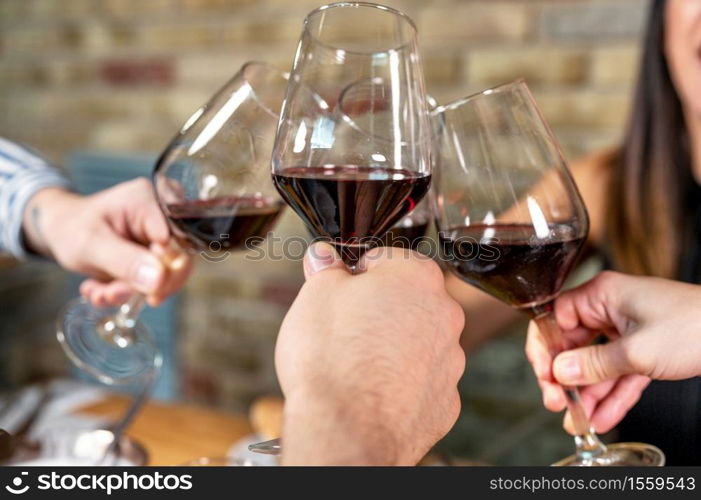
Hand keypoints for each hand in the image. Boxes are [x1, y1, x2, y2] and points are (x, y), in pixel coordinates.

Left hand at [22, 178, 191, 306]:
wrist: (61, 230)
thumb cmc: (71, 227)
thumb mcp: (90, 244)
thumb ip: (125, 261)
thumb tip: (160, 280)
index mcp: (149, 200)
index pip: (178, 241)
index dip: (165, 271)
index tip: (138, 290)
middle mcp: (163, 215)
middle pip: (177, 262)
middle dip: (143, 286)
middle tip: (109, 294)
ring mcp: (162, 236)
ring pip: (167, 277)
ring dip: (130, 292)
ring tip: (100, 293)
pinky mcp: (158, 254)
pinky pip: (156, 282)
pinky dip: (129, 292)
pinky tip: (103, 289)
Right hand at [276, 243, 465, 464]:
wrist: (347, 430)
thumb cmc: (331, 358)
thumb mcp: (316, 296)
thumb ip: (326, 270)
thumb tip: (325, 257)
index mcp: (416, 276)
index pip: (386, 260)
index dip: (358, 274)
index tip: (342, 290)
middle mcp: (444, 314)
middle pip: (407, 301)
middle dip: (379, 309)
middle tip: (345, 328)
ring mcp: (450, 361)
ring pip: (417, 342)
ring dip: (393, 346)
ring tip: (356, 364)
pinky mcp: (445, 401)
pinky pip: (421, 381)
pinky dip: (400, 383)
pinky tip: (372, 391)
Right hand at [526, 271, 700, 433]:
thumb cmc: (695, 326)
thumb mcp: (637, 351)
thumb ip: (594, 364)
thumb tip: (560, 371)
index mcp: (602, 295)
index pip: (555, 318)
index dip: (545, 348)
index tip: (544, 374)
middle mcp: (610, 309)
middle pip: (573, 344)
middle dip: (564, 377)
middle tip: (557, 402)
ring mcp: (627, 329)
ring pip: (596, 364)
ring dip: (587, 393)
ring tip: (577, 420)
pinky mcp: (645, 349)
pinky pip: (619, 373)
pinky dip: (611, 395)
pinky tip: (601, 417)